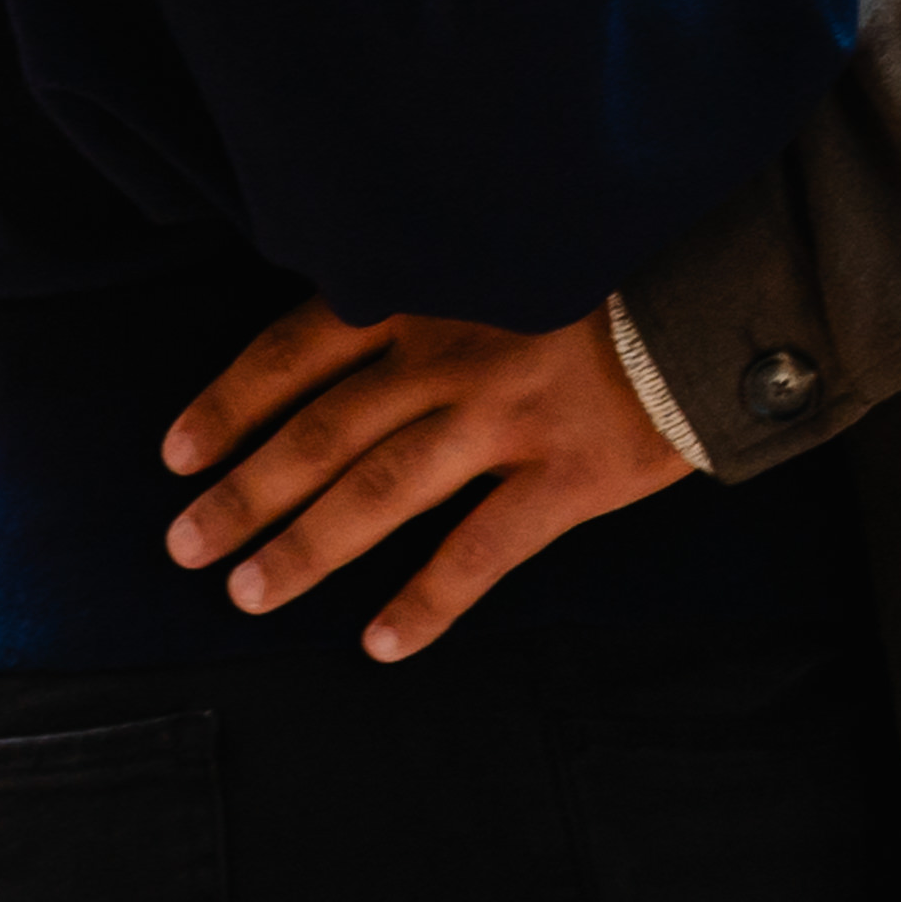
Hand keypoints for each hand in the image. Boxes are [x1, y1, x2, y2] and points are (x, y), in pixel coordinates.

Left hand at [156, 301, 693, 662]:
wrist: (725, 291)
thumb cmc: (605, 276)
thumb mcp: (496, 258)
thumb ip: (426, 295)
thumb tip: (342, 341)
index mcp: (425, 297)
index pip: (295, 352)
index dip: (229, 405)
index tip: (175, 454)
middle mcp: (451, 357)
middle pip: (319, 433)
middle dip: (242, 493)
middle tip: (182, 545)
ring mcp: (508, 420)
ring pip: (380, 493)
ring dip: (306, 548)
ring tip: (249, 593)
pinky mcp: (569, 477)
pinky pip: (482, 550)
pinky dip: (427, 599)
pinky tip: (379, 643)